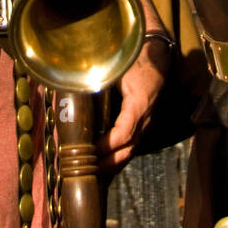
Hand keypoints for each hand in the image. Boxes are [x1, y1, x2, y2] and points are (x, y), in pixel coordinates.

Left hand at [97, 36, 170, 172]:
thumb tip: (69, 81)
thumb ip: (97, 77)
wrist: (158, 57)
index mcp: (139, 103)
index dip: (106, 145)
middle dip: (107, 163)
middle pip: (128, 149)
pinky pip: (132, 144)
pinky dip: (118, 155)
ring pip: (131, 150)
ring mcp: (146, 122)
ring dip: (112, 162)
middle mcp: (145, 117)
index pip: (124, 133)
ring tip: (91, 171)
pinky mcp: (143, 123)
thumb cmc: (134, 59)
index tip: (89, 150)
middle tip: (85, 169)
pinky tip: (103, 161)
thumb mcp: (117, 66)